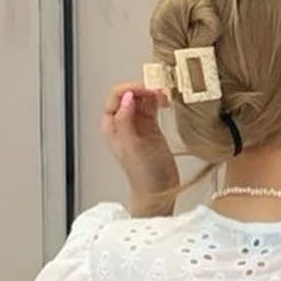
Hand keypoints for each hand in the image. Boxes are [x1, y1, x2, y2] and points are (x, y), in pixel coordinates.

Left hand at [101, 84, 178, 203]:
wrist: (158, 191)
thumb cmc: (143, 175)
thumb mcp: (132, 146)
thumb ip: (126, 121)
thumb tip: (127, 97)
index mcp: (112, 126)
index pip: (116, 97)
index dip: (130, 89)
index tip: (146, 90)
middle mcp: (123, 123)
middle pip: (130, 95)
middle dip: (143, 88)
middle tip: (159, 89)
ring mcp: (139, 125)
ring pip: (143, 99)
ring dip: (153, 93)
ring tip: (165, 94)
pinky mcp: (153, 128)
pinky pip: (154, 108)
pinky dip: (160, 101)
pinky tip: (167, 100)